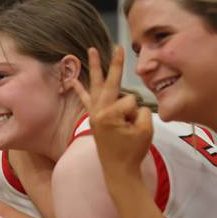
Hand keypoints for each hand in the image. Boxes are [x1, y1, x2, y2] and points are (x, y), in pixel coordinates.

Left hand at [72, 46, 152, 187]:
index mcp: (109, 114)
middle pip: (110, 82)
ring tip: (90, 50)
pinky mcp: (93, 118)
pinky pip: (85, 100)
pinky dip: (79, 89)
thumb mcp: (145, 129)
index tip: (134, 129)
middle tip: (117, 46)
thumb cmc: (133, 151)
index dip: (137, 115)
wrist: (119, 171)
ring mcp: (94, 114)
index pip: (131, 101)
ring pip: (97, 85)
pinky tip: (71, 80)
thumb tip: (130, 106)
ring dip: (96, 67)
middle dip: (115, 64)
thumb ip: (140, 111)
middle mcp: (98, 112)